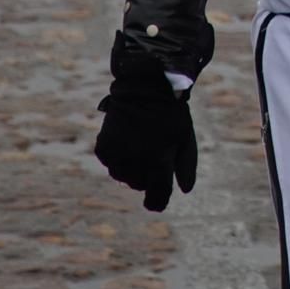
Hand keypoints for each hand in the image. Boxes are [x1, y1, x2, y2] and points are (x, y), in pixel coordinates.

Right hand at [94, 84, 197, 210]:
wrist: (144, 86)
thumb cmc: (170, 114)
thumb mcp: (185, 137)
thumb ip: (186, 166)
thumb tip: (185, 190)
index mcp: (160, 159)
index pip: (158, 195)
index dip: (158, 202)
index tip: (156, 202)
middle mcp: (137, 160)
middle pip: (139, 185)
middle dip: (147, 177)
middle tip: (152, 156)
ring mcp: (119, 153)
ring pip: (122, 177)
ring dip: (130, 169)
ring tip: (138, 147)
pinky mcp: (103, 147)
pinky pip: (110, 164)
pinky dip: (116, 158)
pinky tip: (125, 140)